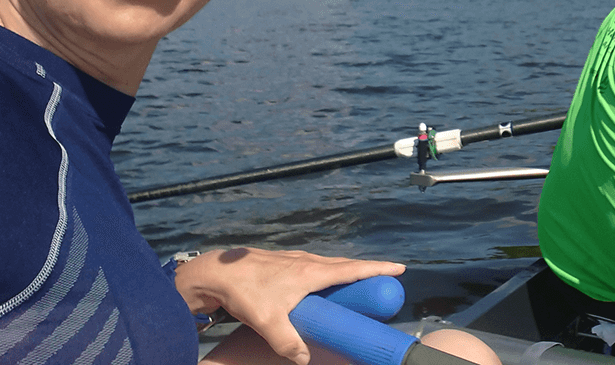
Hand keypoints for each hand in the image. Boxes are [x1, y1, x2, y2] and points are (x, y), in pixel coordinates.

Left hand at [175, 247, 404, 364]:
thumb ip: (288, 343)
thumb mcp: (268, 323)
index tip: (398, 268)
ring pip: (328, 263)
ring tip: (356, 281)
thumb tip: (303, 360)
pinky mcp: (283, 263)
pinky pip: (314, 265)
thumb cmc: (245, 293)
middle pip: (344, 264)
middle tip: (383, 277)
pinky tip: (320, 282)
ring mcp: (295, 259)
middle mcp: (307, 261)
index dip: (377, 269)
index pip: (352, 269)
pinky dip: (327, 272)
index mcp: (310, 272)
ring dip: (345, 270)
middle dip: (366, 270)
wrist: (217, 272)